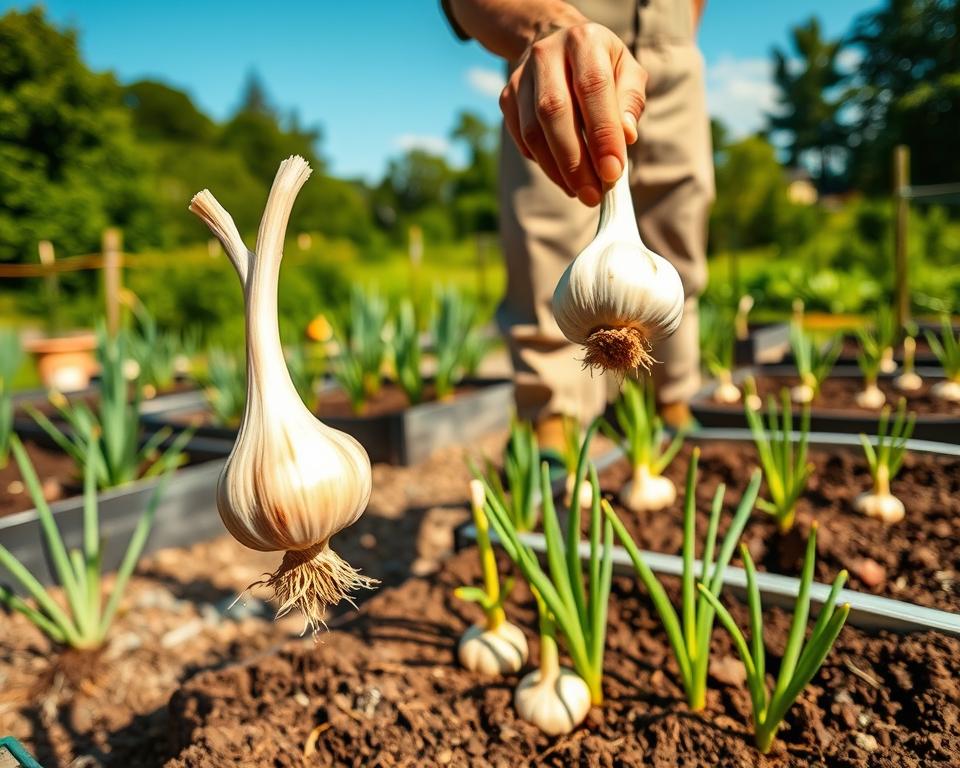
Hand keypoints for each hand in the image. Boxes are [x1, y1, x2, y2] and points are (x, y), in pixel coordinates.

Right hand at [499, 21, 646, 205]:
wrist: (557, 43)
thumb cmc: (601, 65)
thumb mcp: (627, 71)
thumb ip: (631, 101)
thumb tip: (626, 137)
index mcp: (583, 40)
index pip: (592, 88)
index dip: (602, 133)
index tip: (612, 172)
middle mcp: (546, 53)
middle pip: (554, 112)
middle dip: (575, 161)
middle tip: (593, 194)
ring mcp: (521, 77)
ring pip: (533, 131)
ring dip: (557, 169)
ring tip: (580, 192)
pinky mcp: (507, 97)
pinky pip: (522, 139)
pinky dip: (543, 164)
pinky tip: (563, 177)